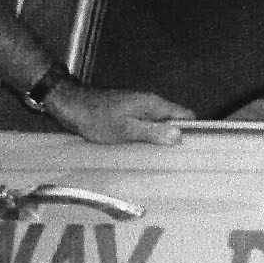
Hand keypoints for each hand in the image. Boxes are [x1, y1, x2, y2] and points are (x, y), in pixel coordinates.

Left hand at [46, 81, 189, 146]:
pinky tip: (140, 150)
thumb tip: (178, 136)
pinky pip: (145, 125)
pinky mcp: (128, 112)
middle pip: (173, 121)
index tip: (192, 150)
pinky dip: (146, 137)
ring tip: (158, 159)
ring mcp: (138, 106)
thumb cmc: (97, 118)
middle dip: (175, 138)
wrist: (71, 105)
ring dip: (159, 139)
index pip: (185, 115)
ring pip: (159, 124)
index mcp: (153, 104)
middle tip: (174, 160)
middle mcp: (149, 102)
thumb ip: (152, 132)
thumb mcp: (126, 130)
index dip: (191, 131)